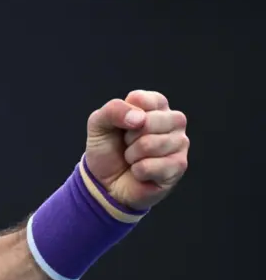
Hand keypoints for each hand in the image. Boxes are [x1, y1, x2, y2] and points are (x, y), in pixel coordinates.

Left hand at [85, 90, 189, 210]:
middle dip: (128, 137)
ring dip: (132, 155)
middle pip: (148, 122)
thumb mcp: (99, 123)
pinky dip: (137, 170)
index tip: (122, 126)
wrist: (106, 180)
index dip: (123, 116)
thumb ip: (113, 110)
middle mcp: (174, 120)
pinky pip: (150, 166)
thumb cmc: (107, 147)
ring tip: (133, 157)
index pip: (140, 99)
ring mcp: (180, 143)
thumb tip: (140, 118)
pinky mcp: (179, 166)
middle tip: (127, 144)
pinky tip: (140, 171)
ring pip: (149, 145)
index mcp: (156, 104)